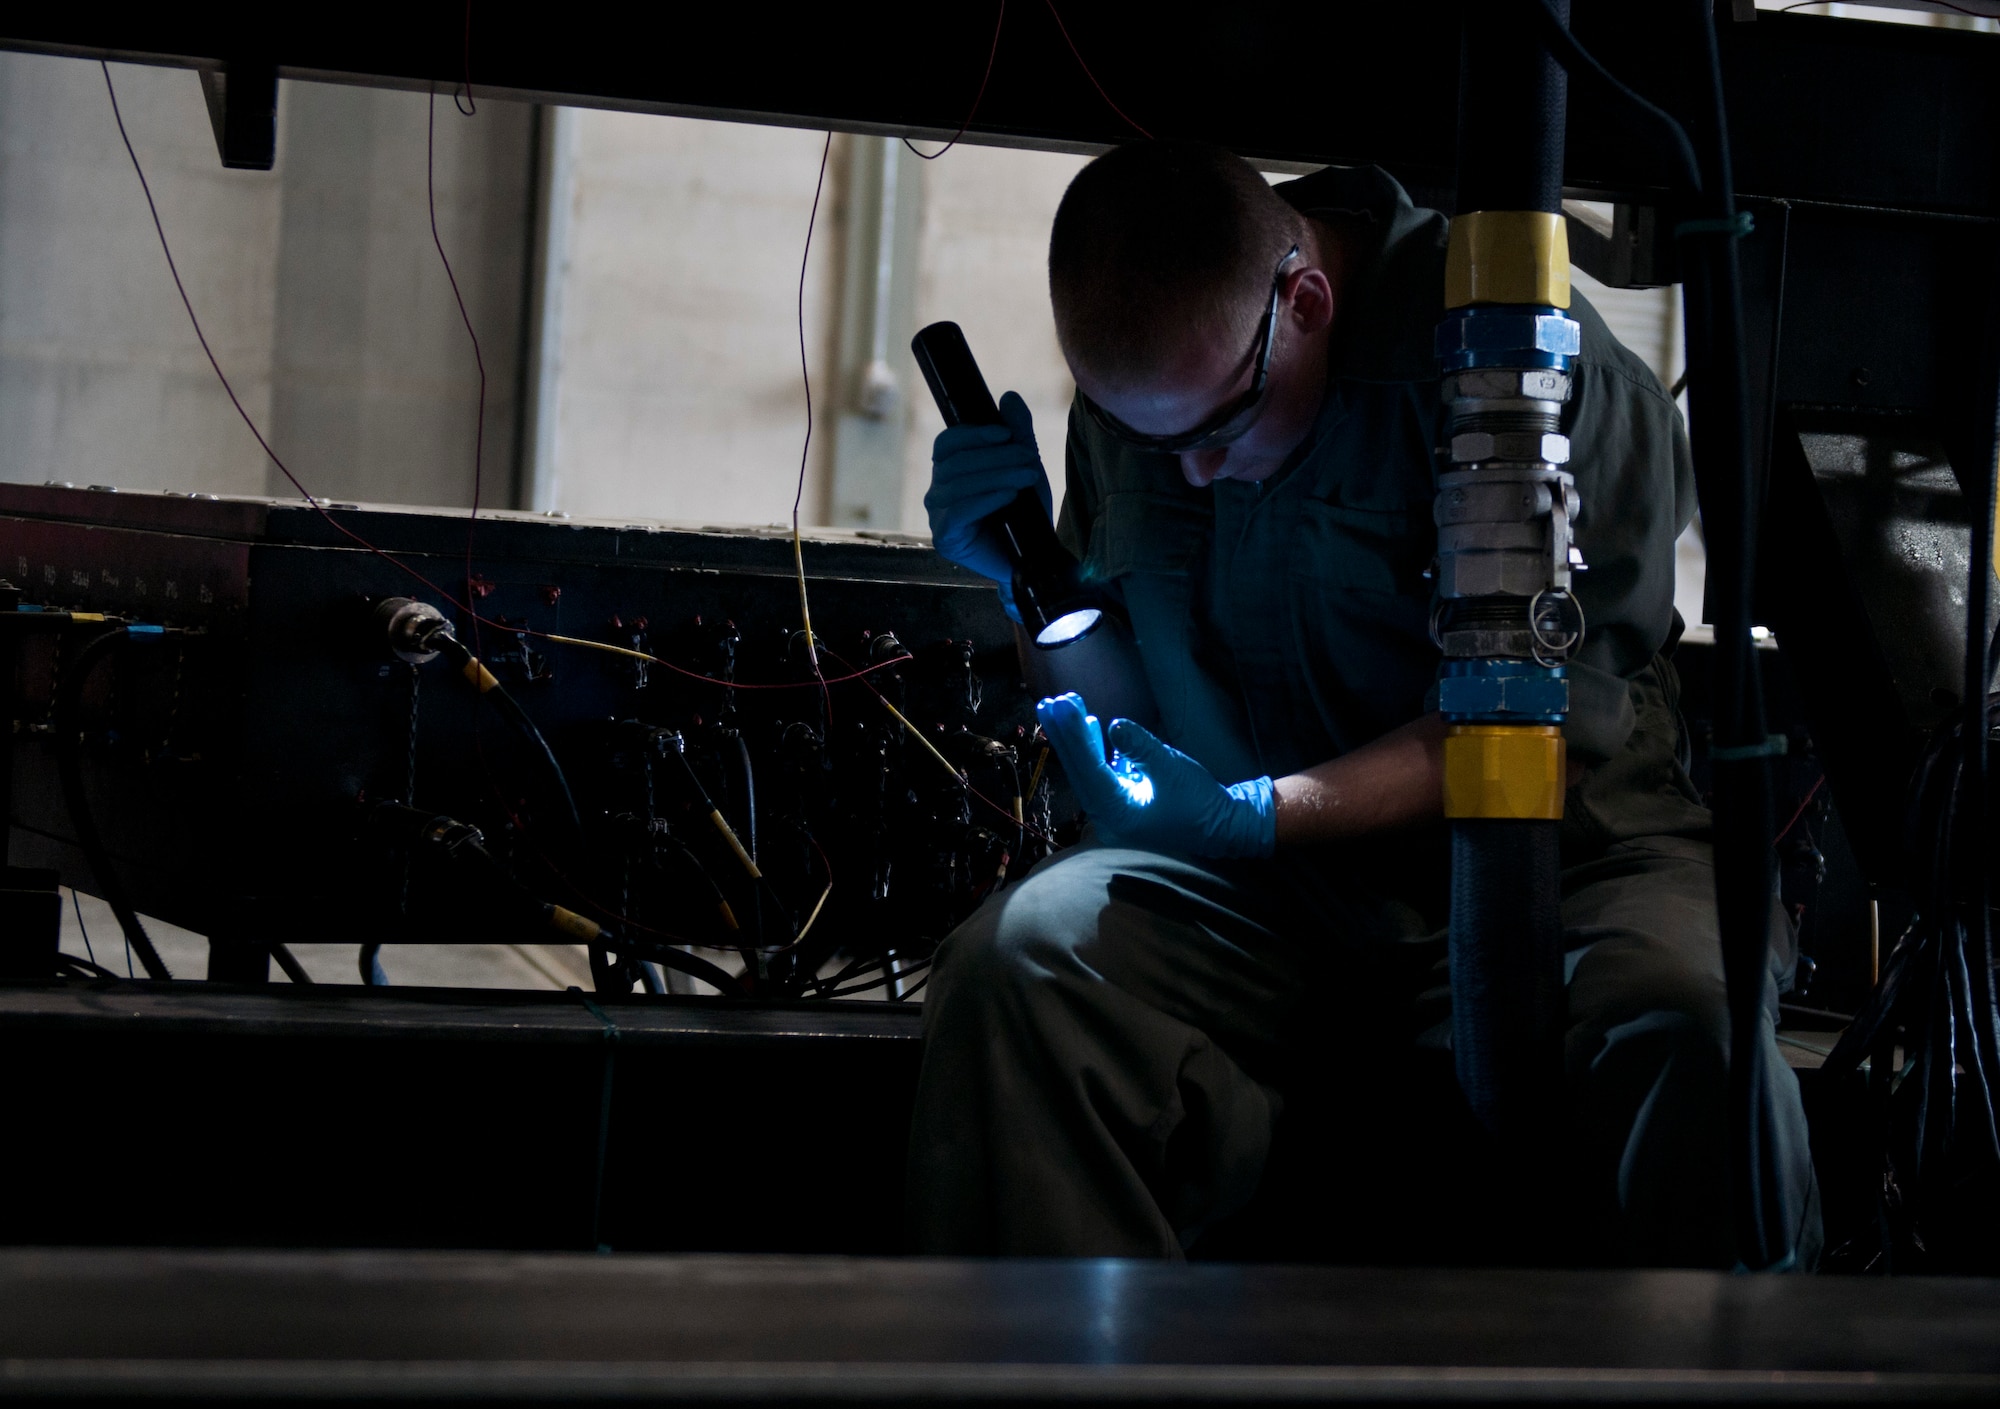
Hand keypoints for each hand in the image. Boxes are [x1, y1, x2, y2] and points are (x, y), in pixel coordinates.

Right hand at [924, 390, 1050, 621]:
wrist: (1035, 556)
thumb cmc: (1026, 513)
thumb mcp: (1025, 466)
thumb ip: (1017, 433)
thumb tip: (1008, 398)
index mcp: (950, 471)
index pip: (947, 443)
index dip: (973, 434)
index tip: (1006, 433)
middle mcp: (938, 492)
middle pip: (955, 462)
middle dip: (995, 457)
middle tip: (1028, 461)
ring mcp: (938, 516)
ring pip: (958, 484)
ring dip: (997, 475)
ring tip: (1027, 477)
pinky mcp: (946, 539)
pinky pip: (959, 511)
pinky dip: (986, 499)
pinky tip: (1008, 495)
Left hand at [1037, 692, 1275, 858]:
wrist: (1221, 827)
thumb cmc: (1200, 801)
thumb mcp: (1172, 769)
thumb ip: (1140, 748)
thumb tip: (1115, 725)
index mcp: (1118, 814)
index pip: (1089, 770)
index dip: (1073, 735)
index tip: (1060, 705)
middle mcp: (1107, 817)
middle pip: (1080, 771)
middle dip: (1065, 735)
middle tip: (1048, 702)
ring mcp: (1111, 812)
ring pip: (1086, 771)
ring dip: (1076, 739)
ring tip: (1061, 706)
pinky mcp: (1119, 803)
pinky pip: (1099, 774)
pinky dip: (1094, 750)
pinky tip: (1089, 724)